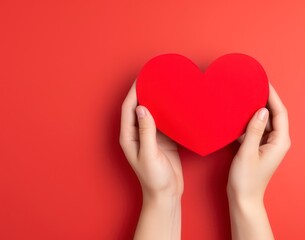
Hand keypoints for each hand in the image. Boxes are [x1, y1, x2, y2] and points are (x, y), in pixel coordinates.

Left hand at [120, 81, 182, 239]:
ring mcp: (151, 137)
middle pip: (139, 107)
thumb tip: (142, 108)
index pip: (128, 108)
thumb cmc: (154, 179)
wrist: (166, 194)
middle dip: (145, 91)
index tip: (142, 77)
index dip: (134, 91)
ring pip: (152, 112)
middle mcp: (138, 134)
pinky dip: (169, 111)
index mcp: (129, 137)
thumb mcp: (149, 155)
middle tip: (155, 76)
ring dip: (158, 99)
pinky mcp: (164, 140)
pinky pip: (164, 121)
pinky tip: (176, 104)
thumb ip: (146, 132)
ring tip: (166, 85)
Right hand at [227, 83, 290, 239]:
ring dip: (256, 110)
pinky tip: (239, 115)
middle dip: (265, 100)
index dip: (273, 96)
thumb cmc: (246, 179)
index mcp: (280, 141)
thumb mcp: (247, 151)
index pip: (280, 112)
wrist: (243, 198)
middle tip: (254, 85)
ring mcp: (268, 145)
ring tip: (245, 96)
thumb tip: (261, 110)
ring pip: (264, 121)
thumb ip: (254, 129)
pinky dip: (250, 122)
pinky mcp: (259, 148)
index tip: (264, 82)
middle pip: (274, 115)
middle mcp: (277, 141)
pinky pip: (257, 129)